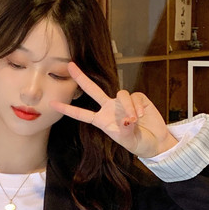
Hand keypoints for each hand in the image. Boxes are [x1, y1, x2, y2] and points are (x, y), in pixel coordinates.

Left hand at [49, 62, 178, 158]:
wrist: (156, 141)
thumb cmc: (140, 144)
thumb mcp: (130, 142)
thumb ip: (126, 132)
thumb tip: (126, 119)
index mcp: (102, 121)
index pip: (82, 114)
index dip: (68, 110)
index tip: (52, 104)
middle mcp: (110, 109)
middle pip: (93, 90)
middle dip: (81, 78)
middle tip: (69, 65)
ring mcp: (123, 102)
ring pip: (121, 94)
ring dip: (128, 107)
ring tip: (134, 120)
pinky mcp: (137, 98)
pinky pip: (134, 97)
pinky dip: (137, 106)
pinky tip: (142, 115)